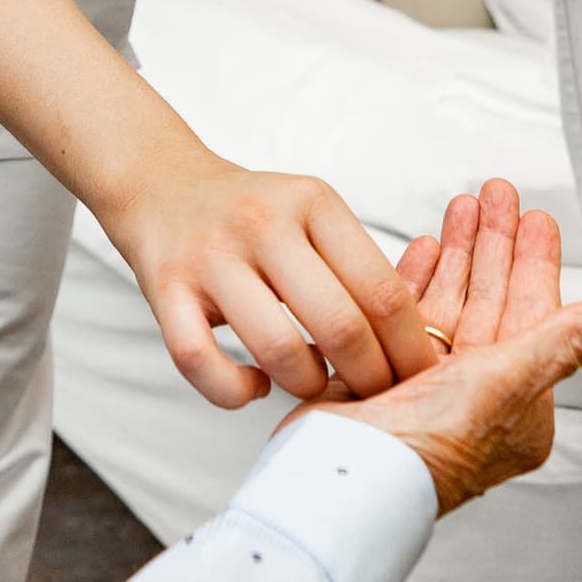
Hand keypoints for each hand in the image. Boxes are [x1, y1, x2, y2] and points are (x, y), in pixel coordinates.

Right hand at [108, 152, 441, 407]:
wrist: (161, 183)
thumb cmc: (252, 213)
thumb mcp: (312, 213)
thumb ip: (357, 265)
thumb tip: (416, 343)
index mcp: (313, 203)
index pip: (383, 290)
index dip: (410, 347)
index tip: (421, 377)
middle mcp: (263, 224)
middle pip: (341, 325)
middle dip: (369, 379)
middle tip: (375, 398)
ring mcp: (211, 257)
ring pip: (277, 350)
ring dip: (306, 386)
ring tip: (310, 382)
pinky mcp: (165, 289)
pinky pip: (202, 362)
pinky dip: (234, 390)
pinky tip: (252, 385)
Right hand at [309, 176, 581, 513]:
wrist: (345, 474)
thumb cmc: (427, 448)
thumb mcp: (510, 381)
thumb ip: (569, 341)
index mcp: (515, 404)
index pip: (534, 315)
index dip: (534, 261)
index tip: (535, 219)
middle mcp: (474, 396)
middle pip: (491, 301)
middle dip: (493, 245)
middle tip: (497, 196)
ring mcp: (427, 385)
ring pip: (450, 303)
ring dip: (456, 254)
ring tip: (460, 208)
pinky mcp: (384, 376)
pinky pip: (405, 317)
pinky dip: (414, 281)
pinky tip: (421, 252)